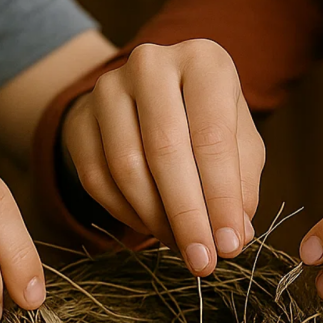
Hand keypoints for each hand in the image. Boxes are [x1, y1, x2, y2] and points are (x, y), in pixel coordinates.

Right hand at [61, 39, 263, 275]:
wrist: (148, 98)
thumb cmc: (206, 122)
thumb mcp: (239, 142)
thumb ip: (242, 184)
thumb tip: (235, 235)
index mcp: (203, 60)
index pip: (212, 137)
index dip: (221, 198)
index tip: (230, 246)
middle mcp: (151, 64)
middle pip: (165, 151)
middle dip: (187, 216)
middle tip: (202, 261)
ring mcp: (107, 89)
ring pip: (126, 168)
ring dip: (156, 220)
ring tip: (181, 246)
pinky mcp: (80, 119)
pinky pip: (97, 179)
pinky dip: (126, 214)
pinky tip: (151, 228)